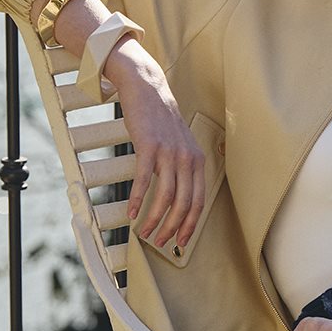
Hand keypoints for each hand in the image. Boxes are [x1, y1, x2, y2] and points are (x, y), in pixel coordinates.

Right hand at [33, 0, 206, 248]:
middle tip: (160, 241)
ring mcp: (169, 152)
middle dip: (173, 228)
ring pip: (166, 196)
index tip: (181, 242)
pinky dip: (139, 200)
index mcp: (197, 160)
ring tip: (145, 232)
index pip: (199, 201)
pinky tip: (132, 213)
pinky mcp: (149, 146)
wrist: (147, 88)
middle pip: (184, 203)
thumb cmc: (160, 121)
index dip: (191, 224)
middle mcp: (187, 158)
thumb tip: (177, 198)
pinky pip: (145, 180)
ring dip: (155, 219)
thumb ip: (181, 169)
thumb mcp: (179, 145)